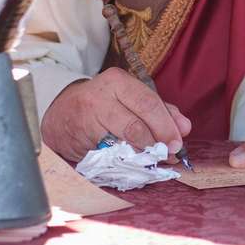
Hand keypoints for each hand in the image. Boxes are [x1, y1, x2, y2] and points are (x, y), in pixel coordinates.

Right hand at [41, 67, 191, 161]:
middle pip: (136, 125)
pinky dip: (125, 162)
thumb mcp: (129, 97)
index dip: (166, 126)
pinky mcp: (78, 141)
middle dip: (157, 144)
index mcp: (117, 81)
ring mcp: (86, 120)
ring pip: (122, 144)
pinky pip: (108, 156)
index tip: (178, 142)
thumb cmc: (104, 104)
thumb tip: (184, 127)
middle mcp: (100, 97)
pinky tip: (133, 163)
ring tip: (154, 160)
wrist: (60, 112)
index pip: (148, 103)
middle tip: (169, 154)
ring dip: (143, 156)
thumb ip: (160, 109)